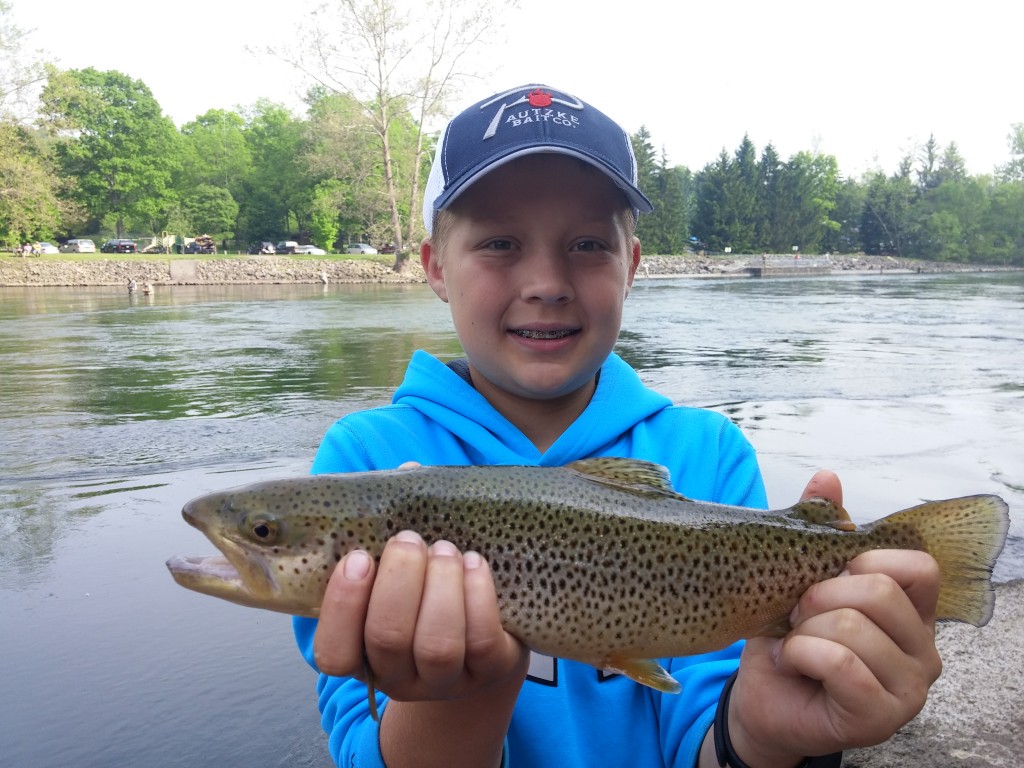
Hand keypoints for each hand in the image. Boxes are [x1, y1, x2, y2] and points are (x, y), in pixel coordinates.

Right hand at [313, 531, 528, 704]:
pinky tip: (475, 563)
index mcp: (361, 650)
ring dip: (441, 585)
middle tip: (409, 540)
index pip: (333, 653)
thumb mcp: (401, 561)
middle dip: (400, 578)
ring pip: (437, 645)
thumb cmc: (428, 585)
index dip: (342, 604)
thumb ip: (390, 520)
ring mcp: (445, 680)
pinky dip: (478, 594)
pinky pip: (482, 640)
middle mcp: (398, 675)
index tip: (359, 556)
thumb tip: (407, 473)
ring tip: (446, 550)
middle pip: (387, 639)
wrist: (485, 633)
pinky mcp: (490, 672)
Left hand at [722, 471, 942, 765]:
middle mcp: (923, 648)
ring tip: (793, 642)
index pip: (918, 566)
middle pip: (879, 590)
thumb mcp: (800, 575)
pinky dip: (800, 654)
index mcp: (912, 609)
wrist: (763, 696)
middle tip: (796, 612)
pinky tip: (792, 662)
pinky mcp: (881, 716)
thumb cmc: (789, 636)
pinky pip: (839, 663)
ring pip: (852, 626)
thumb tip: (828, 477)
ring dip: (803, 629)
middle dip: (819, 594)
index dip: (865, 559)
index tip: (829, 574)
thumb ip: (819, 527)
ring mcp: (909, 687)